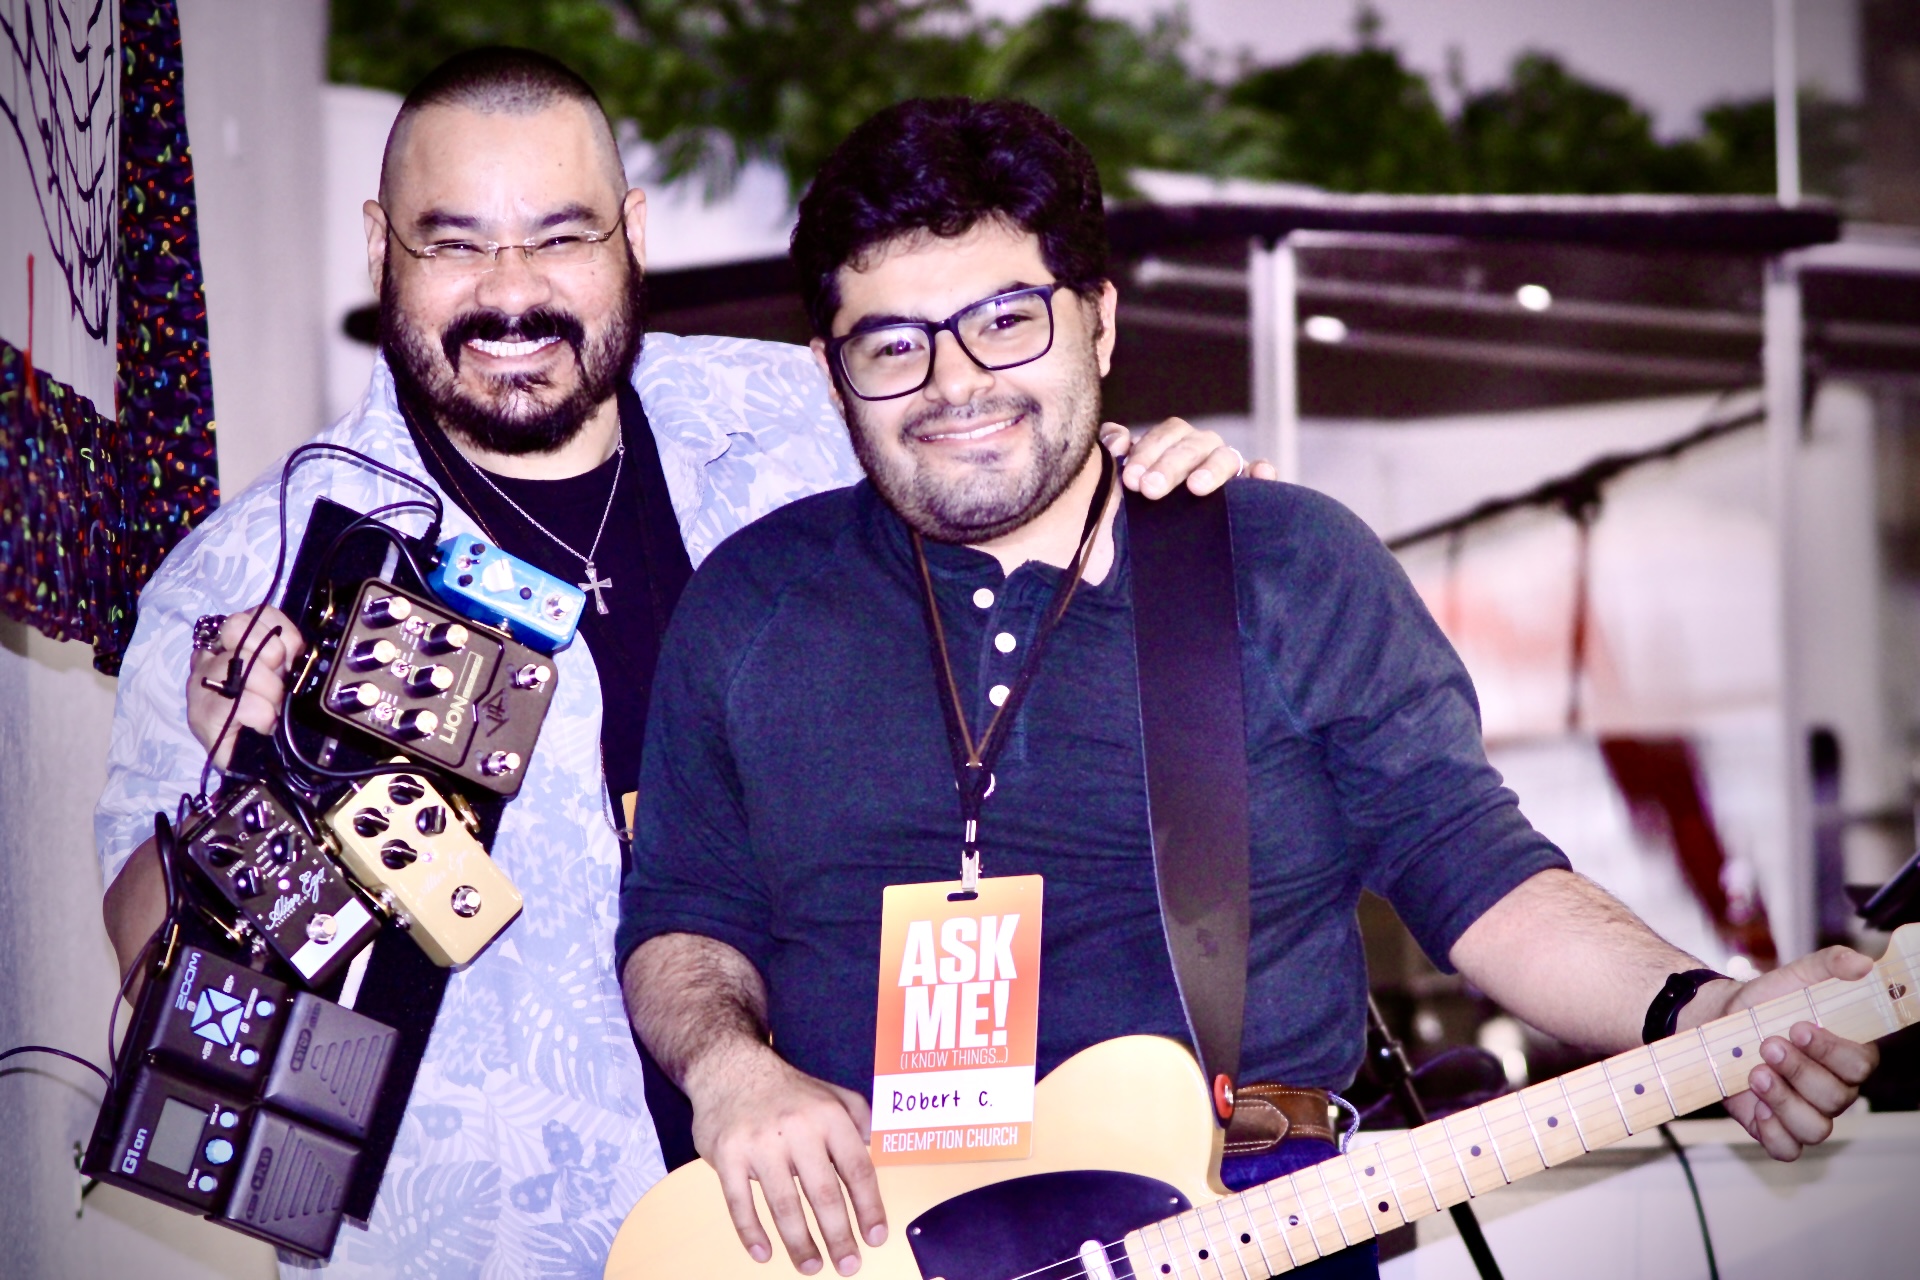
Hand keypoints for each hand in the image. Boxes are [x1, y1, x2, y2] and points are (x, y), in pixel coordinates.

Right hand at [185, 604, 305, 769]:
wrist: (246, 761)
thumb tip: (296, 650)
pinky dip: (260, 713)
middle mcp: (210, 656)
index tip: (291, 657)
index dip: (280, 631)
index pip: (256, 613)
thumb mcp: (280, 677)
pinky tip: (263, 723)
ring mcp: (200, 684)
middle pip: (238, 627)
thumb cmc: (263, 713)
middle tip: (279, 683)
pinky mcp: (201, 714)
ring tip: (272, 707)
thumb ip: (285, 654)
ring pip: (238, 662)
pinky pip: (237, 701)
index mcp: (232, 643)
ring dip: (268, 689)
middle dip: (270, 654)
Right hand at [687, 1040, 886, 1274]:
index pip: (857, 1169)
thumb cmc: (788, 1090)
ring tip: (813, 1267)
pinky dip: (751, 1232)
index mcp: (828, 1116)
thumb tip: (881, 1152)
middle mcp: (797, 1129)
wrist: (729, 1067)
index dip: (870, 1208)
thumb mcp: (833, 1093)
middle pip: (823, 1194)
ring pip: (784, 1205)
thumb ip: (861, 1121)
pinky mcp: (727, 1155)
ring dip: (800, 1243)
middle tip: (849, 1266)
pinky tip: (765, 1254)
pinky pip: (740, 1202)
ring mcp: (759, 1143)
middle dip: (839, 1236)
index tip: (876, 1238)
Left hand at [1101, 418, 1278, 497]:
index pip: (1164, 436)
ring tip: (1196, 488)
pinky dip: (1262, 472)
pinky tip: (1260, 475)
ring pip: (1225, 457)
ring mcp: (1228, 467)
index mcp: (1173, 441)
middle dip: (1170, 466)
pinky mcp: (1250, 489)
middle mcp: (1202, 449)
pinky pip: (1260, 474)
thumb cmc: (1141, 500)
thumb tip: (1115, 442)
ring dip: (1211, 469)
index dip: (1147, 453)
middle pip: (1192, 446)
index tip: (1130, 479)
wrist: (1159, 541)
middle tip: (1150, 489)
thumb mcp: (1125, 474)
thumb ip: (1115, 449)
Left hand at [1686, 947, 1880, 1160]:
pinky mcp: (1776, 1127)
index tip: (1799, 1027)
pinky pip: (1788, 1148)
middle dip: (1800, 1071)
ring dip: (1784, 1101)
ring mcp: (1807, 1110)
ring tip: (1754, 1073)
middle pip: (1837, 1097)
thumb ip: (1832, 965)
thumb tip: (1863, 965)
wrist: (1718, 1022)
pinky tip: (1756, 1107)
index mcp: (1847, 1054)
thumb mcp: (1796, 976)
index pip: (1860, 1065)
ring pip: (1816, 1127)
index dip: (1831, 1050)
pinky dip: (1773, 1133)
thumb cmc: (1765, 1002)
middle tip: (1767, 1045)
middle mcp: (1834, 1087)